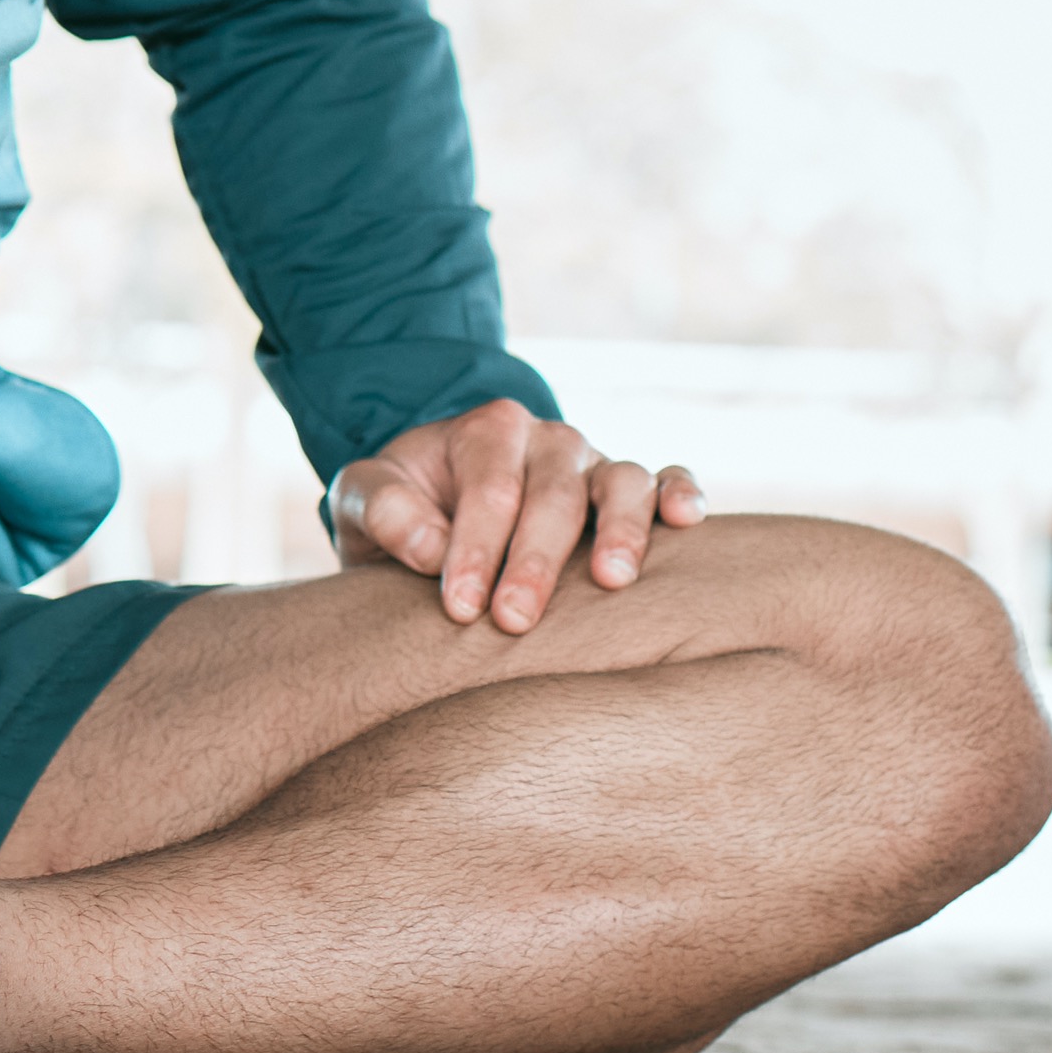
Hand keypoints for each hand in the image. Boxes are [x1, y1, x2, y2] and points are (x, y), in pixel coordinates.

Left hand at [330, 400, 705, 634]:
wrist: (438, 503)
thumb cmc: (405, 508)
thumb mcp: (364, 498)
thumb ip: (383, 510)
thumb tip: (433, 549)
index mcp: (486, 431)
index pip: (489, 489)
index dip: (475, 548)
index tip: (459, 607)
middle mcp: (547, 440)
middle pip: (553, 494)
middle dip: (534, 561)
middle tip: (514, 621)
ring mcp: (594, 463)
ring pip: (622, 482)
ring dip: (622, 530)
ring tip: (612, 581)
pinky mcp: (630, 492)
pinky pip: (666, 479)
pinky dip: (681, 494)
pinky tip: (686, 523)